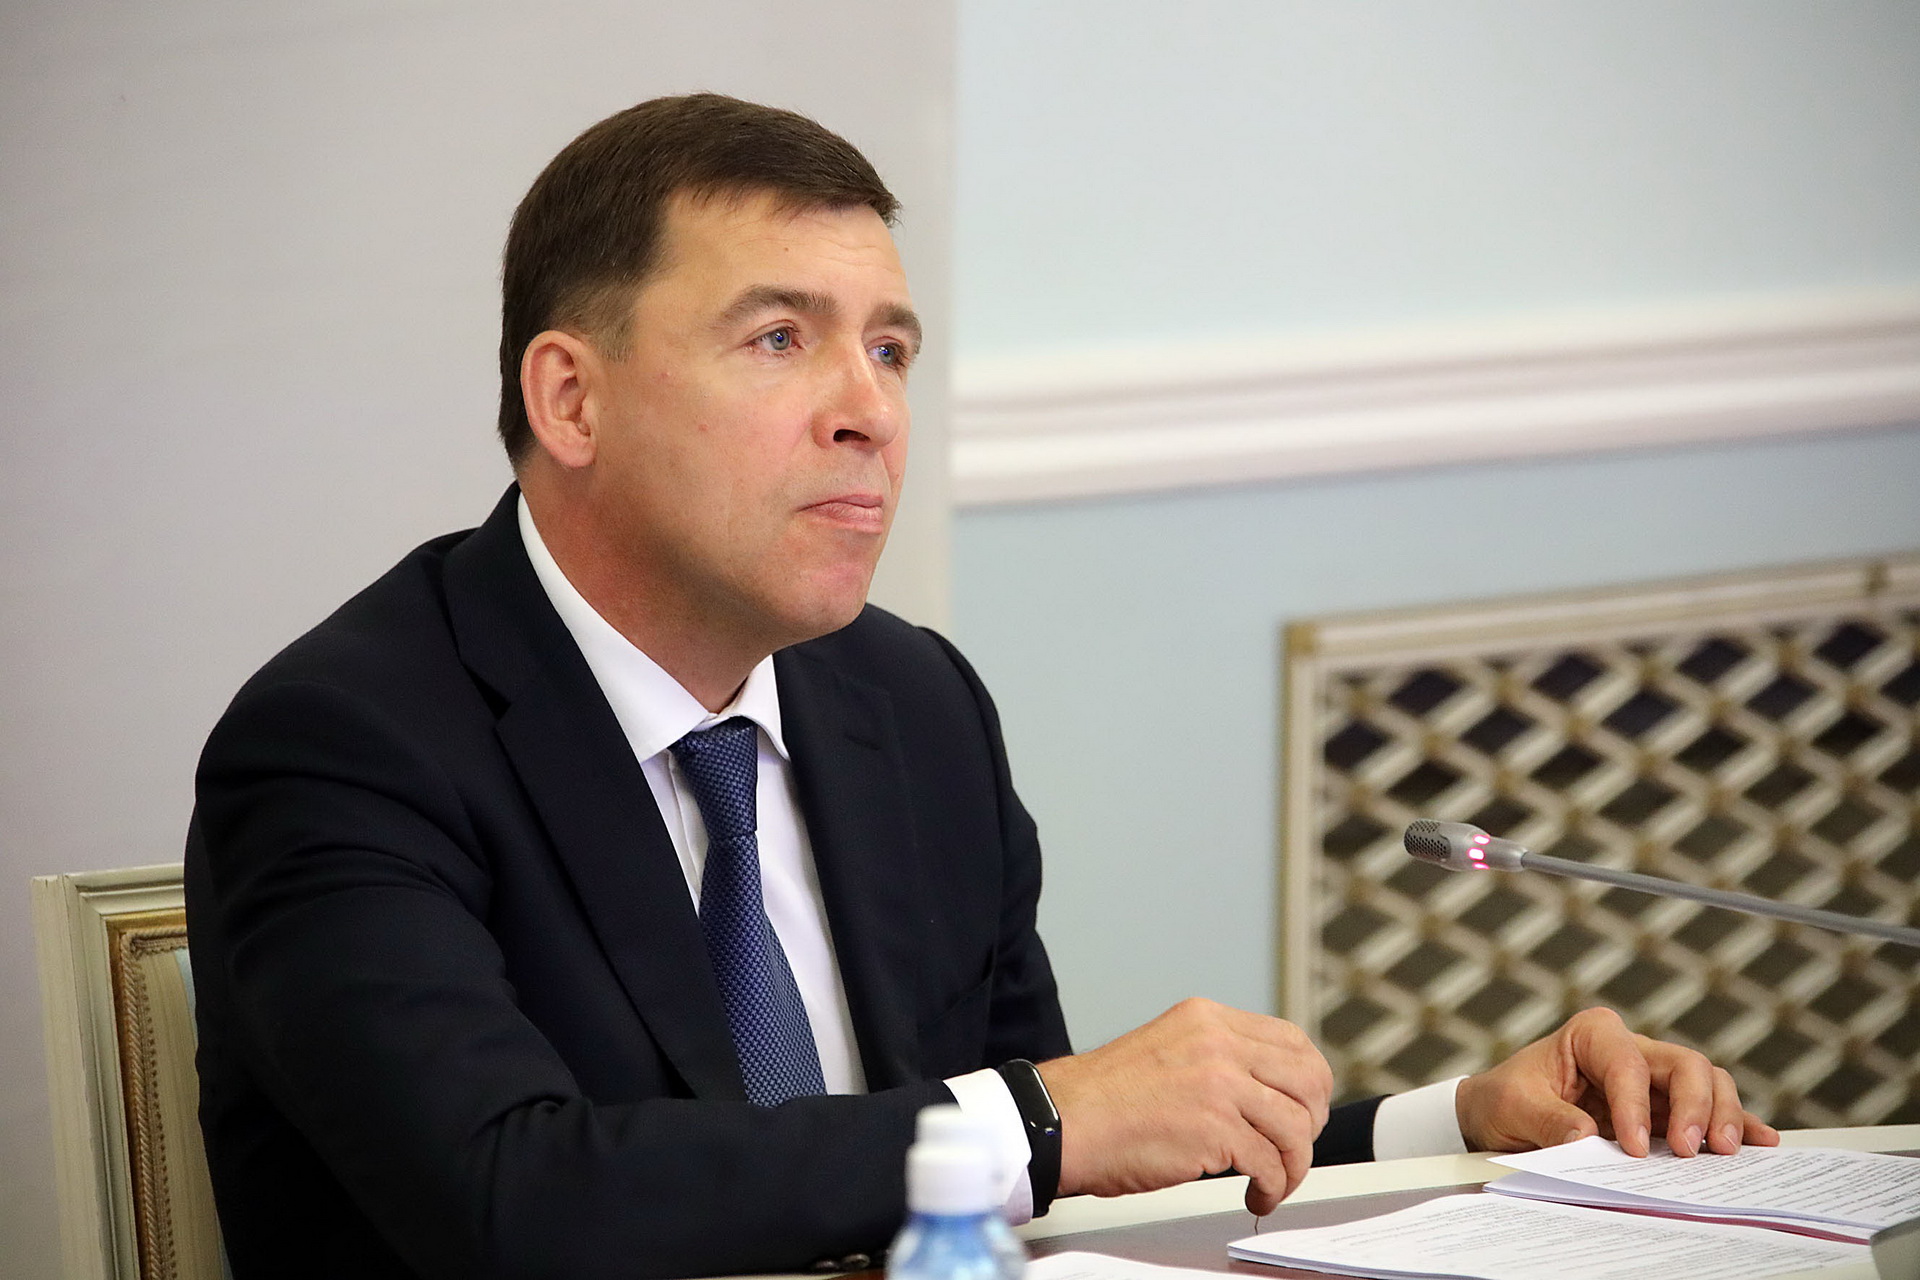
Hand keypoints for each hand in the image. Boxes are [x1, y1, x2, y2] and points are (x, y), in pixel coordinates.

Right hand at [1036, 997, 1331, 1215]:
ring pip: (1296, 1126)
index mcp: (1208, 1019)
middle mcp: (1219, 1044)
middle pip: (1308, 1080)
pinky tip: (1256, 1194)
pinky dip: (1272, 1187)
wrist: (1063, 1121)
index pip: (1292, 1040)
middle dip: (1312, 1122)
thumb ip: (1216, 1057)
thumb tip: (1266, 1091)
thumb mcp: (1169, 1048)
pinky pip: (1270, 1163)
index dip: (1310, 1081)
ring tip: (1274, 1180)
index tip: (1305, 1107)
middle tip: (1296, 1148)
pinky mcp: (1214, 1129)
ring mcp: (1219, 1084)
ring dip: (1294, 1165)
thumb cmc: (1105, 1098)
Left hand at [1456, 1006, 1779, 1157]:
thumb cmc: (1506, 1099)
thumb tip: (1586, 1135)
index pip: (1628, 1064)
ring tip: (1726, 1152)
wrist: (1502, 1117)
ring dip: (1722, 1115)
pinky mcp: (1667, 1112)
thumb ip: (1547, 1119)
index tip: (1634, 1148)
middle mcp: (1633, 1051)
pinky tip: (1762, 1143)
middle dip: (1695, 1106)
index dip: (1635, 1104)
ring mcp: (1656, 1082)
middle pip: (1685, 1065)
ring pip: (1708, 1084)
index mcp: (1593, 1035)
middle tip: (1691, 1150)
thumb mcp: (1511, 1106)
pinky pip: (1711, 1113)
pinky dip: (1739, 1125)